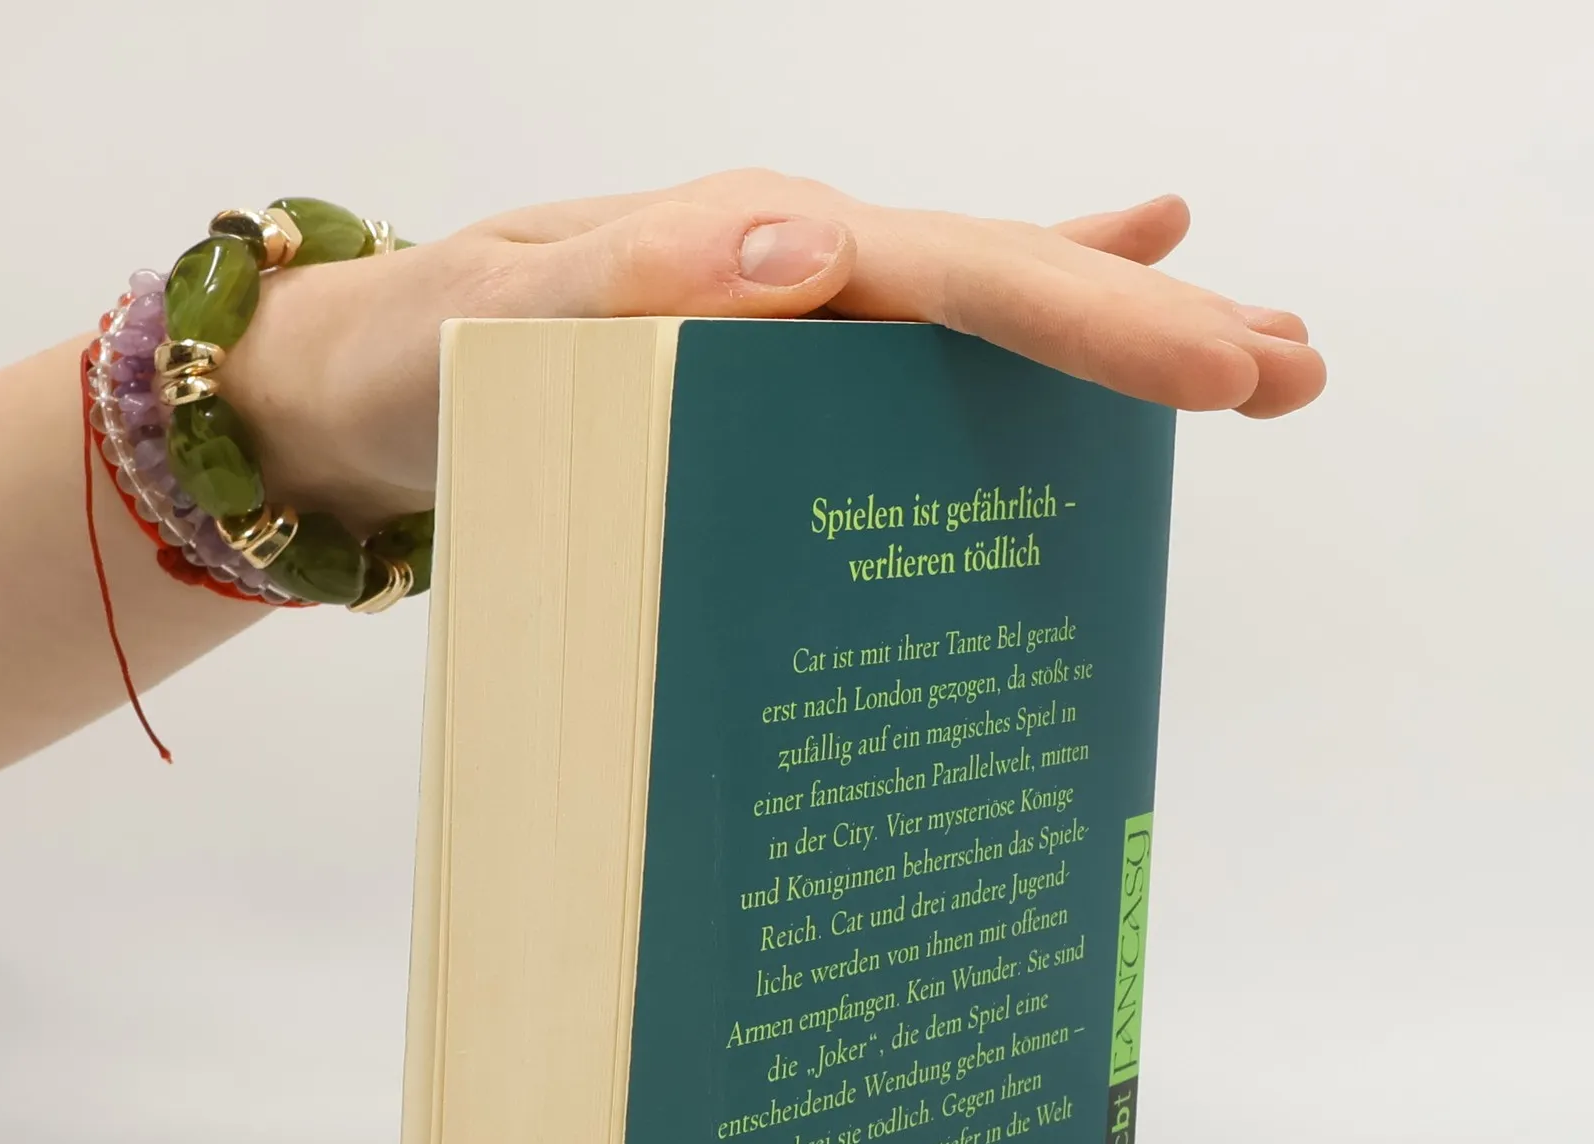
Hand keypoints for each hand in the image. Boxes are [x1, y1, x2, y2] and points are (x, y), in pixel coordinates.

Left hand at [222, 168, 1325, 530]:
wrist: (357, 391)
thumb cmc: (416, 360)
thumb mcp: (492, 325)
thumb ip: (630, 287)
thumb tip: (812, 255)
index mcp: (746, 248)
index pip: (950, 276)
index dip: (1089, 321)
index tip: (1213, 369)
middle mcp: (788, 264)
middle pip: (996, 284)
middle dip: (1144, 330)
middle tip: (1290, 373)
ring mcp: (788, 310)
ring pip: (978, 316)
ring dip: (1112, 329)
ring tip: (1256, 356)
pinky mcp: (768, 363)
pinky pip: (909, 343)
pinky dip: (1009, 330)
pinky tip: (1116, 270)